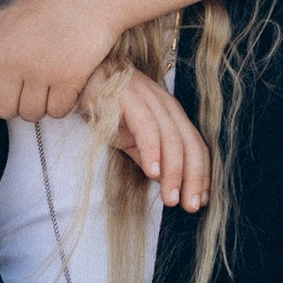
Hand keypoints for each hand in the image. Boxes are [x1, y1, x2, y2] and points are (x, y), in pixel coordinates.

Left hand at [0, 0, 118, 119]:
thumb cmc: (48, 5)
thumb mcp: (8, 16)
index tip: (2, 85)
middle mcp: (15, 63)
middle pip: (3, 109)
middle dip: (16, 104)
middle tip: (31, 90)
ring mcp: (42, 73)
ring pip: (31, 114)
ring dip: (40, 107)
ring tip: (49, 88)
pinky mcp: (69, 80)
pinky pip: (57, 111)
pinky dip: (62, 105)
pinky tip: (67, 88)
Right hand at [105, 70, 209, 211]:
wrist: (80, 76)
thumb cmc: (106, 107)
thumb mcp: (130, 137)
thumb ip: (148, 156)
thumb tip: (164, 181)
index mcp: (171, 113)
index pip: (195, 146)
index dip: (201, 174)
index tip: (201, 201)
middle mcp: (165, 105)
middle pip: (189, 144)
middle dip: (194, 178)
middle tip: (191, 206)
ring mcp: (149, 99)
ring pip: (171, 138)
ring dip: (174, 171)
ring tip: (171, 198)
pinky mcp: (129, 98)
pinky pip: (146, 127)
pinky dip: (152, 151)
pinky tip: (152, 173)